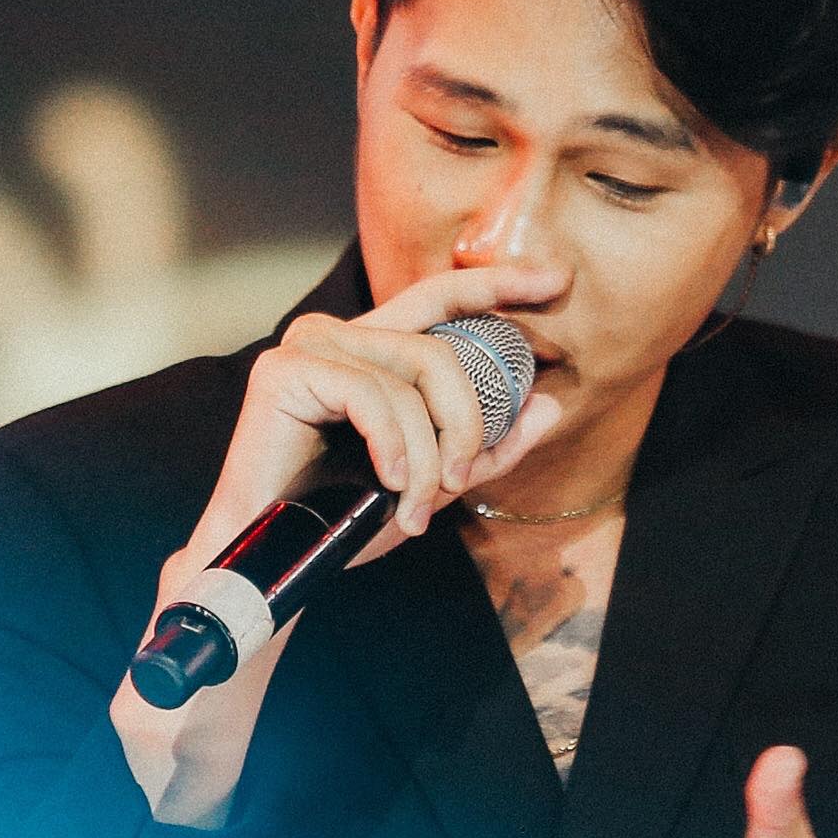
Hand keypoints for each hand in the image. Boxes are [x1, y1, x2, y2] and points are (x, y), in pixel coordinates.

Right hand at [113, 259, 567, 822]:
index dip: (499, 283)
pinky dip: (393, 445)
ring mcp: (309, 346)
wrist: (278, 557)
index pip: (440, 297)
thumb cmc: (343, 520)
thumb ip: (487, 446)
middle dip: (467, 420)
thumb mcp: (433, 482)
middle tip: (463, 480)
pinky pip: (372, 395)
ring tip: (415, 509)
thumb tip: (550, 406)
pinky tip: (388, 482)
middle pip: (437, 348)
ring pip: (410, 378)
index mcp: (371, 349)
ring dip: (428, 453)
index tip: (558, 280)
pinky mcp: (285, 369)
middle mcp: (338, 335)